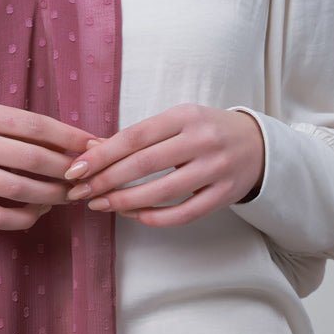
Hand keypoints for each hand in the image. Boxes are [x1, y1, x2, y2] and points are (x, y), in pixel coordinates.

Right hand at [0, 102, 95, 230]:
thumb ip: (14, 125)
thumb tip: (65, 139)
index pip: (35, 125)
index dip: (69, 137)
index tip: (94, 144)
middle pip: (33, 159)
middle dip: (67, 170)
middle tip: (87, 175)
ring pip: (19, 190)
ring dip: (51, 196)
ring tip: (68, 195)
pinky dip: (24, 218)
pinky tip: (38, 213)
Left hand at [64, 104, 264, 226]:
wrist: (257, 144)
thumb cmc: (205, 130)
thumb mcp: (176, 121)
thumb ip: (138, 136)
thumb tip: (91, 148)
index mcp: (185, 116)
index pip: (136, 136)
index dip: (103, 154)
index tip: (76, 168)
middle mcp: (202, 140)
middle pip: (145, 164)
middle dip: (106, 180)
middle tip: (80, 192)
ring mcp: (216, 168)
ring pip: (162, 191)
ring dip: (125, 202)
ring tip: (100, 205)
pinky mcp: (224, 194)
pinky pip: (184, 213)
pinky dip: (156, 218)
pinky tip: (134, 216)